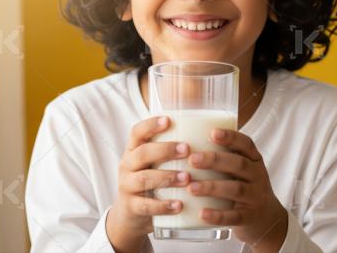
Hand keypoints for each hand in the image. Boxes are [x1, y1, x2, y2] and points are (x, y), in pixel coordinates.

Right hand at [106, 116, 191, 251]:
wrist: (130, 215)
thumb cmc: (151, 182)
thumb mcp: (154, 164)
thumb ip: (171, 152)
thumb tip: (209, 135)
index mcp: (133, 150)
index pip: (137, 132)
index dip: (151, 125)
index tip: (169, 120)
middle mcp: (127, 165)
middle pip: (142, 153)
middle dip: (165, 150)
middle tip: (187, 150)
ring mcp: (127, 186)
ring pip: (144, 179)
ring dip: (167, 177)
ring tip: (187, 178)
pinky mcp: (131, 207)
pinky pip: (146, 206)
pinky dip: (163, 205)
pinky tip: (179, 205)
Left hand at [186, 128, 288, 250]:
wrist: (267, 218)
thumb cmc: (244, 186)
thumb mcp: (241, 169)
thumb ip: (222, 156)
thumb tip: (185, 142)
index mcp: (254, 160)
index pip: (246, 144)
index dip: (230, 137)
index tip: (212, 133)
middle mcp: (258, 176)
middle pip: (239, 164)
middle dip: (215, 160)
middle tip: (192, 159)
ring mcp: (255, 197)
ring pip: (236, 189)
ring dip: (212, 187)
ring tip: (191, 187)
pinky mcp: (250, 217)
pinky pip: (234, 216)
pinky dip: (218, 215)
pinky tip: (202, 213)